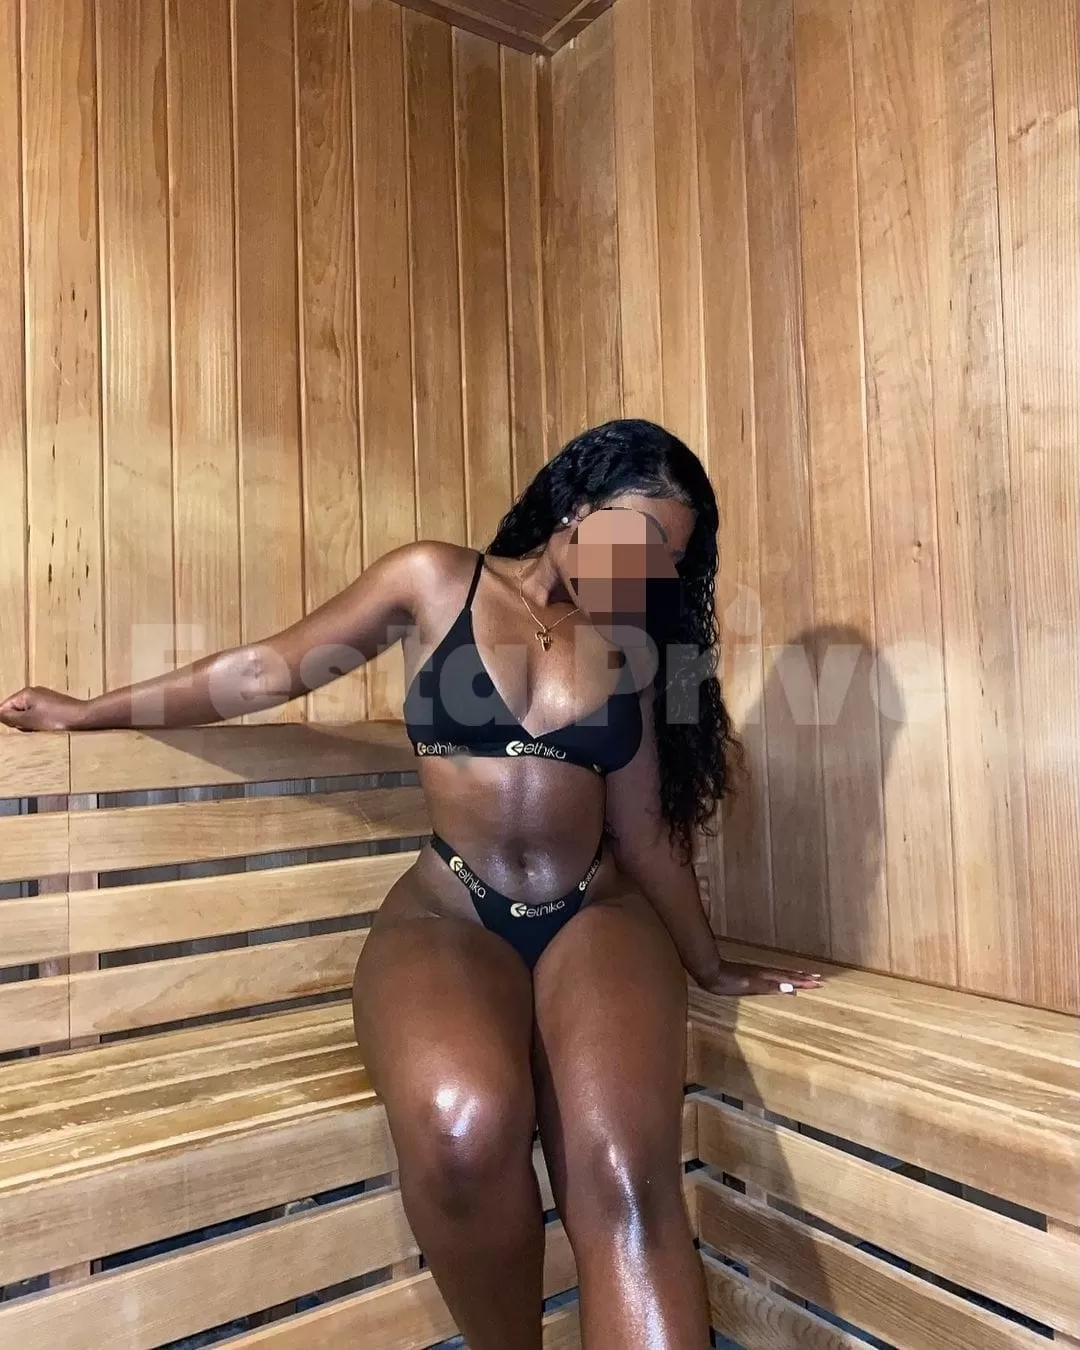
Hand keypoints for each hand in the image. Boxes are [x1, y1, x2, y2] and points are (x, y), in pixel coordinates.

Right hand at [0, 686, 86, 731]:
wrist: (83, 718)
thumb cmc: (57, 718)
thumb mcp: (28, 720)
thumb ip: (9, 717)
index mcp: (25, 693)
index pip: (4, 707)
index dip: (8, 720)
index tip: (17, 727)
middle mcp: (34, 692)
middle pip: (16, 711)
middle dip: (20, 722)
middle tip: (30, 728)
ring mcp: (45, 698)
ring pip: (28, 714)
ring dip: (30, 724)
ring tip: (41, 728)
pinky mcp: (54, 705)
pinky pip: (39, 715)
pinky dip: (41, 723)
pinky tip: (49, 727)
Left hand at [699, 959, 822, 996]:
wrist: (709, 971)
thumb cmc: (727, 982)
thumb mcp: (749, 986)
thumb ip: (769, 987)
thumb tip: (790, 987)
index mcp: (766, 976)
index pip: (789, 979)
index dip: (803, 982)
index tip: (818, 983)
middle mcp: (764, 972)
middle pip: (787, 974)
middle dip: (803, 977)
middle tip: (818, 978)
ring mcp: (757, 972)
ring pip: (781, 973)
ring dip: (794, 975)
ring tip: (805, 975)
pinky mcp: (750, 973)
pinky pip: (772, 973)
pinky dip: (782, 975)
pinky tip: (780, 977)